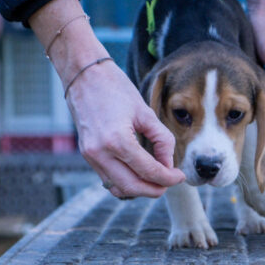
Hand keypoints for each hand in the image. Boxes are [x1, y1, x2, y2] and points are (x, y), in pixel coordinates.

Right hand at [29, 0, 184, 197]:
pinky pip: (108, 179)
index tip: (180, 176)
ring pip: (119, 188)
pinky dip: (125, 182)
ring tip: (156, 180)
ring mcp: (90, 156)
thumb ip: (161, 140)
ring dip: (140, 189)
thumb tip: (168, 164)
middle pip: (133, 187)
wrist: (84, 75)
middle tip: (170, 182)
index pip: (148, 171)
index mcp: (117, 140)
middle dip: (155, 189)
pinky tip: (139, 174)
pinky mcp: (87, 155)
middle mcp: (100, 153)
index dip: (168, 178)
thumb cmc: (115, 88)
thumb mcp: (145, 112)